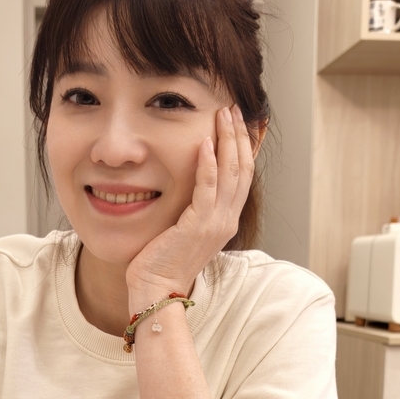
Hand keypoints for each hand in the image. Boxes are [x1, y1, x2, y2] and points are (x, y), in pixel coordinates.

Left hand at [125, 104, 255, 301]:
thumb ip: (193, 207)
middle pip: (242, 169)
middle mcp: (227, 220)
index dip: (242, 146)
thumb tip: (190, 184)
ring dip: (227, 140)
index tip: (236, 122)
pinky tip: (205, 142)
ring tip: (222, 115)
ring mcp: (216, 223)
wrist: (157, 289)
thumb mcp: (185, 229)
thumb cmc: (163, 261)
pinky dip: (208, 164)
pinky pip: (208, 189)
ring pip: (230, 174)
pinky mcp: (198, 226)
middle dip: (238, 136)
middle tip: (232, 109)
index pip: (242, 176)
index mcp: (226, 221)